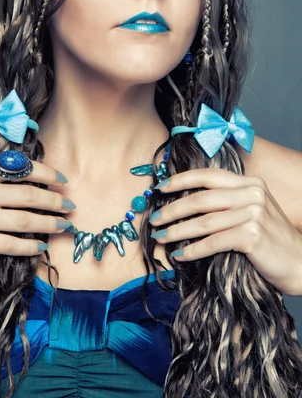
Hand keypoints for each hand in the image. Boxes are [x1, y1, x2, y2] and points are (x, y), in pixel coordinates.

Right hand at [0, 160, 74, 259]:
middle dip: (55, 201)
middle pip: (30, 195)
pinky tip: (40, 246)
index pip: (23, 168)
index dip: (48, 173)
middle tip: (70, 205)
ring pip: (26, 220)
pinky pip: (11, 244)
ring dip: (50, 223)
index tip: (62, 179)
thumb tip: (20, 177)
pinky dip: (30, 246)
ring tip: (63, 226)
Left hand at [149, 169, 301, 295]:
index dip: (180, 180)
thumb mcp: (252, 210)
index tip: (159, 188)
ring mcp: (254, 213)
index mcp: (250, 182)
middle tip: (153, 219)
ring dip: (177, 231)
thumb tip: (184, 201)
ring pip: (204, 221)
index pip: (208, 175)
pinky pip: (212, 242)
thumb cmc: (271, 240)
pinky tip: (179, 255)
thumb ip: (227, 201)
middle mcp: (252, 193)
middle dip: (172, 209)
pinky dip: (192, 250)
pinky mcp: (252, 235)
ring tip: (160, 238)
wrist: (301, 264)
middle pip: (201, 198)